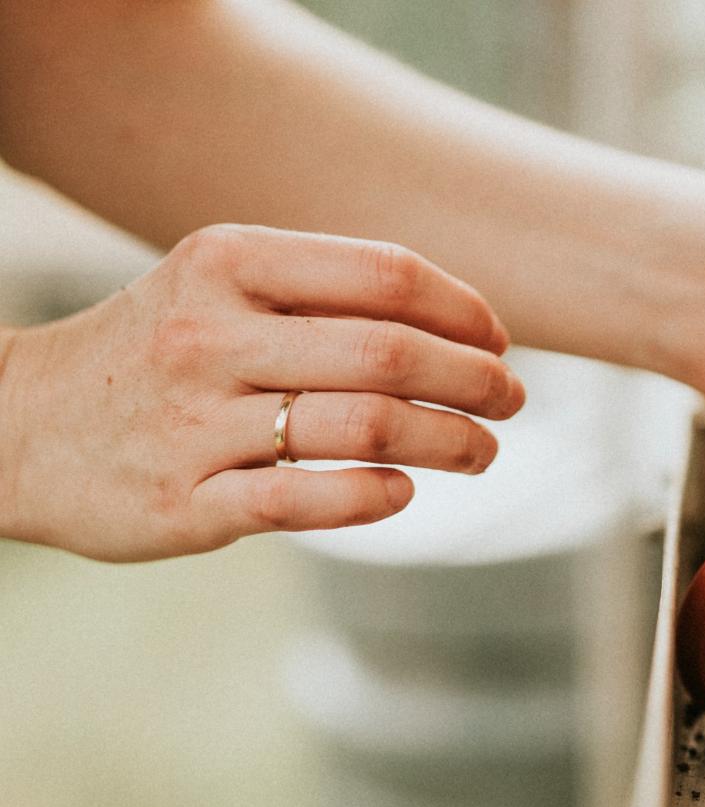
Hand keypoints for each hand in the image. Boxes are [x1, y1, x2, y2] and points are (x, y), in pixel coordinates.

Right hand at [0, 224, 523, 560]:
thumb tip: (463, 323)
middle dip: (475, 381)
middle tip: (512, 401)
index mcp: (229, 264)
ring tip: (482, 451)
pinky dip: (376, 497)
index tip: (497, 341)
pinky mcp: (188, 502)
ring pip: (365, 428)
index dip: (464, 312)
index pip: (386, 275)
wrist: (14, 426)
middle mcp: (210, 335)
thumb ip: (325, 292)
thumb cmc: (158, 353)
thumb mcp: (219, 287)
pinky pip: (309, 500)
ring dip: (451, 442)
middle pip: (390, 354)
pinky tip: (404, 493)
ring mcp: (197, 423)